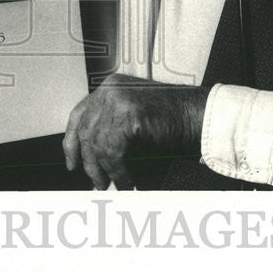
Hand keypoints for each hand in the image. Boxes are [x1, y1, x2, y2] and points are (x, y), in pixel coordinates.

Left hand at [62, 73, 208, 189]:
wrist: (200, 117)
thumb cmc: (173, 124)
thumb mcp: (135, 127)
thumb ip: (112, 138)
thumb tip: (93, 168)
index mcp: (109, 88)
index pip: (79, 114)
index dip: (71, 141)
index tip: (72, 163)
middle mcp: (110, 89)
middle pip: (85, 131)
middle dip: (90, 163)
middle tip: (98, 184)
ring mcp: (117, 97)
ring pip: (97, 143)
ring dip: (107, 171)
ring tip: (118, 185)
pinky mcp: (128, 111)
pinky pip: (113, 149)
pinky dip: (119, 170)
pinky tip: (128, 180)